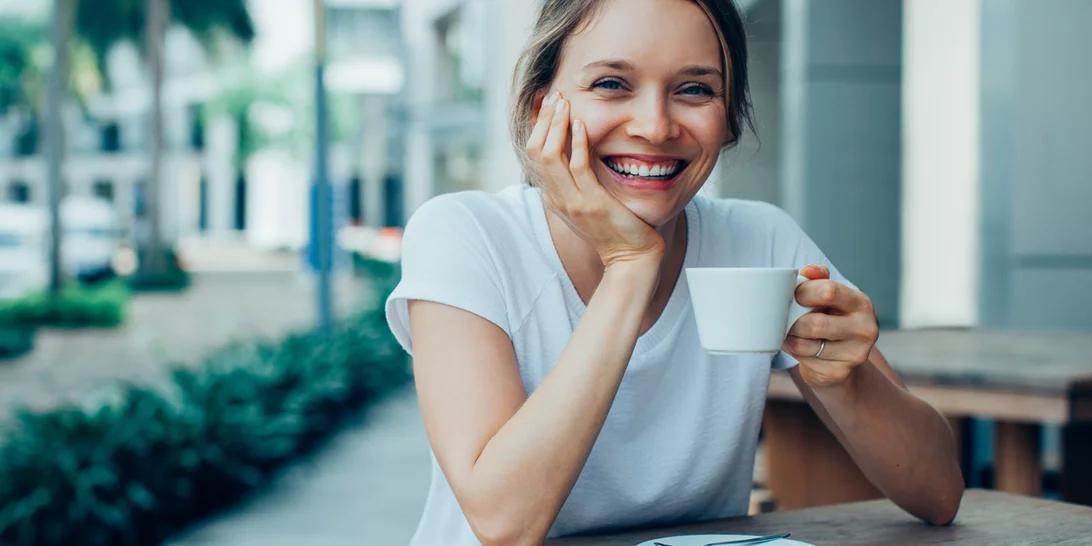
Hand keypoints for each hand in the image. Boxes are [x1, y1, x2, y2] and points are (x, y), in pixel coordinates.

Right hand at [525, 92, 663, 267]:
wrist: (631, 258)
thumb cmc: (616, 228)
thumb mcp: (588, 201)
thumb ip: (578, 179)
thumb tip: (576, 150)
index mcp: (554, 196)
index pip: (533, 155)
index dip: (538, 127)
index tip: (548, 104)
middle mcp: (557, 198)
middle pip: (535, 151)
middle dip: (544, 120)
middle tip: (555, 97)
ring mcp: (572, 202)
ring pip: (550, 156)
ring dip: (556, 125)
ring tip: (564, 103)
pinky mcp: (592, 203)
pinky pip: (578, 168)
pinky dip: (577, 143)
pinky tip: (582, 125)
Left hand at [782, 264, 879, 387]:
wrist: (842, 359)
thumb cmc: (830, 318)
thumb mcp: (828, 296)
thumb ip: (818, 278)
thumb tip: (808, 271)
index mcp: (861, 304)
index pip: (828, 291)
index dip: (802, 292)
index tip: (792, 295)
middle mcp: (865, 329)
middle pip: (815, 323)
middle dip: (791, 320)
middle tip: (783, 316)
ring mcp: (855, 354)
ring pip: (804, 344)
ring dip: (788, 336)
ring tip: (787, 330)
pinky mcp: (839, 373)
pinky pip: (803, 360)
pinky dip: (792, 351)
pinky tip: (794, 345)